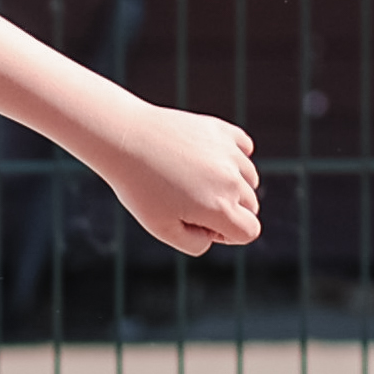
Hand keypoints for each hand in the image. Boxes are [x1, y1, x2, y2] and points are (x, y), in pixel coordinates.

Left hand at [92, 105, 262, 256]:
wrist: (123, 138)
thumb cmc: (139, 187)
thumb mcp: (161, 228)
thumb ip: (195, 244)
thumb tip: (215, 235)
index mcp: (218, 208)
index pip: (249, 231)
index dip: (226, 234)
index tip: (199, 222)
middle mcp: (230, 180)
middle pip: (250, 205)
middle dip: (227, 208)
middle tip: (188, 199)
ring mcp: (229, 152)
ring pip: (249, 178)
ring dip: (229, 182)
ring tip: (192, 177)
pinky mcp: (223, 130)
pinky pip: (244, 149)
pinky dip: (231, 156)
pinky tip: (205, 158)